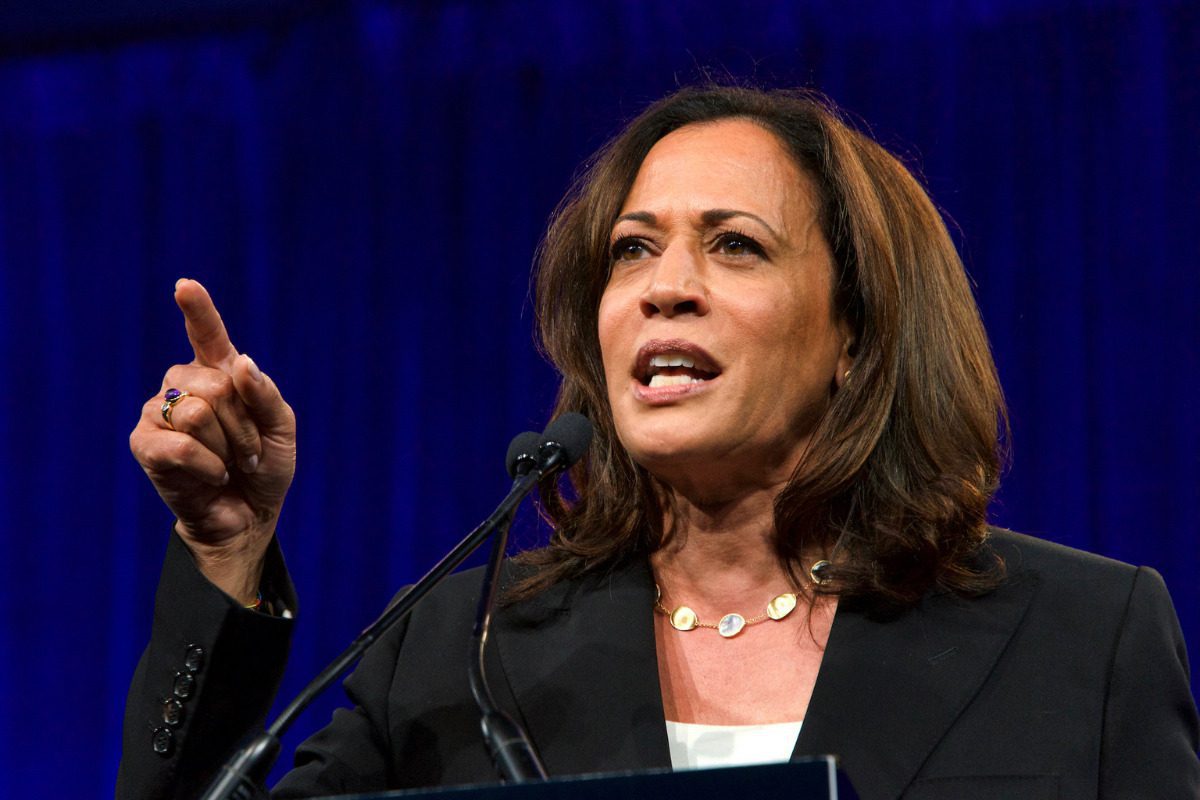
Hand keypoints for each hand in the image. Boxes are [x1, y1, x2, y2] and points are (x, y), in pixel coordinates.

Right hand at [129, 279, 296, 602]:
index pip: (207, 335)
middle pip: (215, 384)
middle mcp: (184, 385)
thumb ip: (265, 394)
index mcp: (220, 373)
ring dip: (228, 447)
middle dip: (243, 424)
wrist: (248, 515)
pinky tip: (211, 476)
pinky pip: (180, 445)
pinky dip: (208, 466)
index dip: (198, 309)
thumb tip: (240, 363)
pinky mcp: (144, 444)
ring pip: (197, 413)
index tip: (185, 285)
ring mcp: (159, 412)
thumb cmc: (264, 468)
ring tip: (229, 464)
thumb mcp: (282, 429)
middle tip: (247, 451)